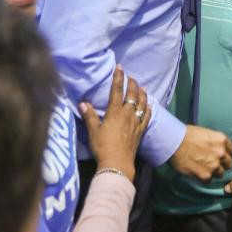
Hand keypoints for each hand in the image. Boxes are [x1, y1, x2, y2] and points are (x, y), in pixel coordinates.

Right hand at [81, 66, 147, 181]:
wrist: (117, 163)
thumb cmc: (102, 147)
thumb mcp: (93, 131)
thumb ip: (89, 116)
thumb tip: (82, 103)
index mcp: (114, 112)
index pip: (117, 90)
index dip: (118, 78)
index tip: (120, 68)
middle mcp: (127, 114)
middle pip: (132, 94)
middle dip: (132, 83)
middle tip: (131, 77)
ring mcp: (135, 122)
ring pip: (141, 103)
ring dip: (142, 93)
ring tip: (142, 87)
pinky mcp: (140, 131)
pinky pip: (147, 116)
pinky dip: (148, 108)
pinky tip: (149, 104)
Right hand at [169, 125, 231, 181]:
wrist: (175, 143)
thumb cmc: (187, 134)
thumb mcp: (206, 133)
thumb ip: (214, 142)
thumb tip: (216, 148)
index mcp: (222, 140)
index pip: (231, 149)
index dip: (225, 152)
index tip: (219, 154)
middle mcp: (221, 153)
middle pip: (228, 163)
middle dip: (221, 163)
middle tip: (212, 162)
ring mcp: (214, 165)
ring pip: (220, 173)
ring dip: (214, 172)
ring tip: (204, 168)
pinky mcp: (206, 176)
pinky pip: (209, 180)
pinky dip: (204, 177)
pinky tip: (197, 172)